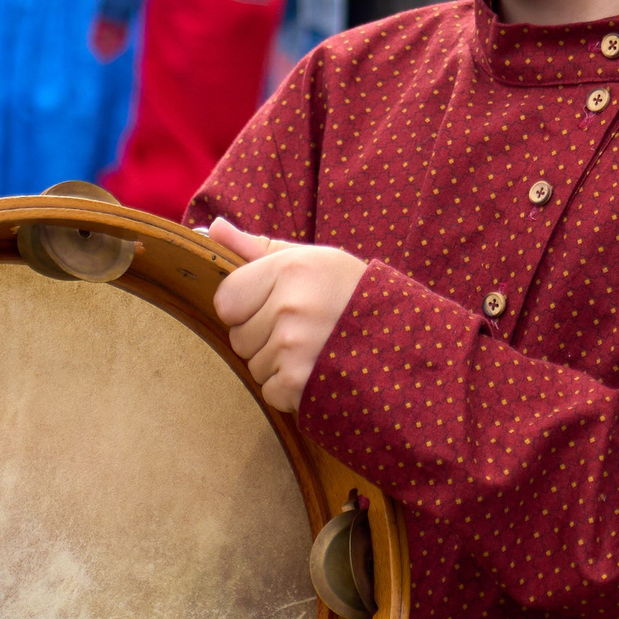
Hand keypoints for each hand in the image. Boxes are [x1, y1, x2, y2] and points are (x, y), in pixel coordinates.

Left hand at [205, 217, 368, 412]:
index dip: (247, 306)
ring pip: (253, 365)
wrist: (405, 340)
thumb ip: (258, 247)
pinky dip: (289, 388)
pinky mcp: (300, 383)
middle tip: (302, 328)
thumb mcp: (312, 259)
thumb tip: (213, 228)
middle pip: (238, 336)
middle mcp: (290, 307)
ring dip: (276, 363)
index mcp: (290, 269)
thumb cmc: (352, 294)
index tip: (276, 304)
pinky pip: (269, 391)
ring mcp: (294, 347)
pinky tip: (316, 371)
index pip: (226, 299)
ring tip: (313, 349)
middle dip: (262, 336)